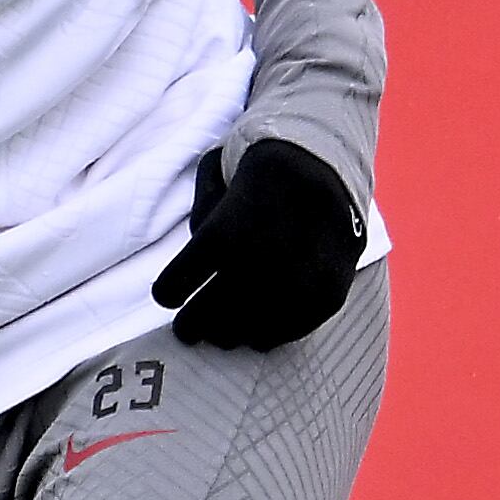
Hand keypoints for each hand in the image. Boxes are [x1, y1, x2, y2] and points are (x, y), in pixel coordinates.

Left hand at [151, 139, 366, 350]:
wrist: (333, 164)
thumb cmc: (263, 171)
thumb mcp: (218, 172)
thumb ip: (200, 214)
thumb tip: (196, 257)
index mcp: (228, 230)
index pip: (180, 281)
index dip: (168, 292)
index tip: (166, 296)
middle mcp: (264, 260)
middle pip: (211, 314)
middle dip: (193, 323)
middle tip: (187, 328)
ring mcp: (299, 282)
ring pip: (249, 330)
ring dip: (230, 334)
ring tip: (222, 332)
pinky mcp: (327, 295)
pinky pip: (288, 331)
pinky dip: (269, 333)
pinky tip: (257, 327)